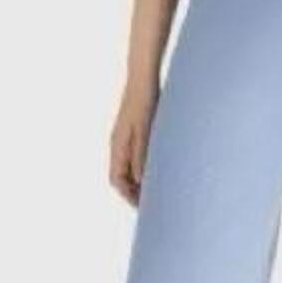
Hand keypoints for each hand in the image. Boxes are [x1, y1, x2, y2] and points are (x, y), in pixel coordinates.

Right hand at [109, 78, 159, 206]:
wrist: (143, 74)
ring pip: (130, 166)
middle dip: (136, 192)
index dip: (129, 196)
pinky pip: (138, 154)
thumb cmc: (144, 100)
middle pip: (122, 176)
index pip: (117, 180)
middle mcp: (119, 143)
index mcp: (118, 146)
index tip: (145, 208)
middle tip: (157, 203)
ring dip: (142, 179)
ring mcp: (127, 135)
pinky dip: (147, 165)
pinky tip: (164, 165)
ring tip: (162, 188)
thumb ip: (142, 155)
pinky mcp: (137, 128)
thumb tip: (140, 181)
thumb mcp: (145, 130)